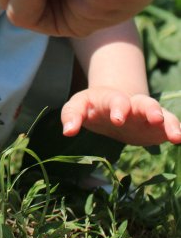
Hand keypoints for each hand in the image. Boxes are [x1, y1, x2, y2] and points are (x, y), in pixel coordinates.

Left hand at [61, 87, 180, 146]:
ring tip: (176, 136)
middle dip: (150, 109)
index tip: (118, 118)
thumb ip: (72, 115)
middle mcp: (133, 104)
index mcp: (111, 98)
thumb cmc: (93, 107)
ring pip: (162, 115)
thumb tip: (68, 132)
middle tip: (155, 118)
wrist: (112, 108)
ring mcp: (147, 115)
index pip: (116, 100)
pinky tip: (180, 139)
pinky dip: (177, 130)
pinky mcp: (158, 127)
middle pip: (143, 103)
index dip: (118, 107)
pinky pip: (171, 126)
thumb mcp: (79, 106)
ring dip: (169, 123)